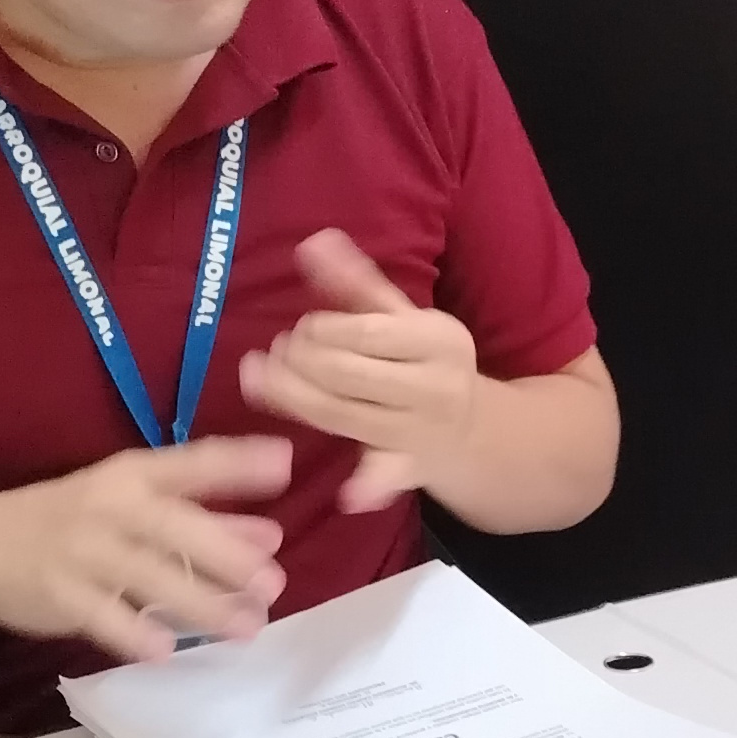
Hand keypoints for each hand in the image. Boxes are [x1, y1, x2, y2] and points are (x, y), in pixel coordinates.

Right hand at [0, 437, 292, 664]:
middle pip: (174, 527)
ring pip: (147, 577)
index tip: (284, 464)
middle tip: (273, 583)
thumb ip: (203, 517)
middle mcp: (109, 507)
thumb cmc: (69, 519)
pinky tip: (166, 651)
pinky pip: (102, 614)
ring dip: (199, 604)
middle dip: (226, 554)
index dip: (236, 462)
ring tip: (244, 628)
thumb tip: (271, 536)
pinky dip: (133, 633)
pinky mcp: (59, 593)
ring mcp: (81, 550)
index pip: (190, 463)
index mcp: (131, 476)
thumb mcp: (130, 504)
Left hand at [236, 230, 479, 513]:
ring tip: (264, 379)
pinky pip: (387, 478)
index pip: (368, 333)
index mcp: (439, 339)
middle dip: (303, 362)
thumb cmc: (424, 362)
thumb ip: (356, 282)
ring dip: (296, 398)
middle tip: (276, 354)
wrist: (473, 430)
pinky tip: (348, 495)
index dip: (322, 331)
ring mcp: (423, 431)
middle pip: (351, 374)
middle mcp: (436, 386)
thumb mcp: (401, 316)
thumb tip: (313, 242)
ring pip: (345, 416)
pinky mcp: (410, 470)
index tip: (300, 329)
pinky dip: (371, 487)